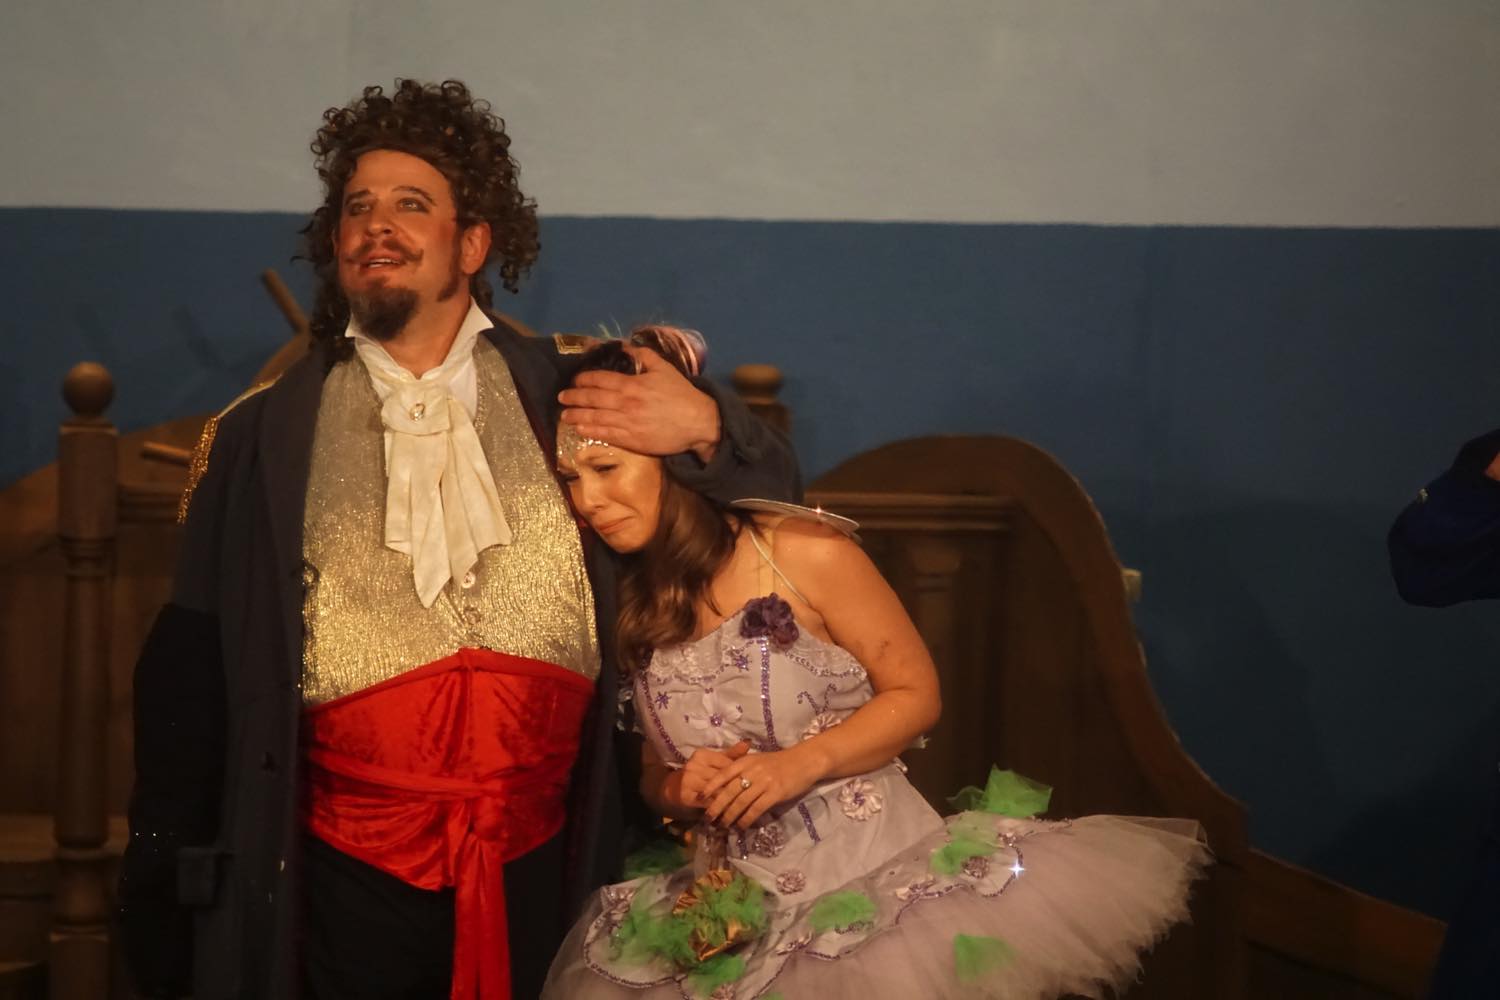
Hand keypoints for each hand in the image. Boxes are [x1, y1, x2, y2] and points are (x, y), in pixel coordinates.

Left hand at [559, 346, 720, 460]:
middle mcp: (625, 404)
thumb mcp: (664, 368)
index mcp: (632, 385)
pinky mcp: (631, 441)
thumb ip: (643, 355)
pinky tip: (580, 429)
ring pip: (595, 418)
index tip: (575, 380)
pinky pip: (605, 435)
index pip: (600, 380)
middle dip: (574, 398)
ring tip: (564, 415)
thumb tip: (625, 345)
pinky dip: (590, 431)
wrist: (698, 422)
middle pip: (592, 399)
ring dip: (576, 416)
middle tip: (561, 397)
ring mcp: (627, 423)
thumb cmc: (681, 394)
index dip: (584, 380)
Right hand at [665, 740, 751, 812]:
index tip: (753, 784)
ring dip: (731, 801)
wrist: (671, 791)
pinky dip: (720, 809)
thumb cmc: (696, 776)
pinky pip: (709, 803)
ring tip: (745, 808)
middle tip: (753, 797)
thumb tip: (747, 743)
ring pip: (717, 792)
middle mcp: (694, 765)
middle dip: (738, 789)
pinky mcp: (687, 796)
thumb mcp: (712, 763)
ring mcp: (689, 781)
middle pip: (723, 779)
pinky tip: (730, 814)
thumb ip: (730, 755)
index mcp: (702, 755)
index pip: (727, 765)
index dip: (741, 775)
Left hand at [700, 746, 823, 829]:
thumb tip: (725, 786)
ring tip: (722, 825)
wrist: (804, 761)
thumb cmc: (779, 762)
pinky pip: (756, 809)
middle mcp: (752, 771)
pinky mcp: (775, 793)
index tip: (700, 798)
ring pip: (741, 802)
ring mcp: (764, 782)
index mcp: (746, 761)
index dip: (710, 786)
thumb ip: (743, 769)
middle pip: (729, 791)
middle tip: (708, 818)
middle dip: (716, 806)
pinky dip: (747, 819)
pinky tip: (742, 826)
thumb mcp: (758, 760)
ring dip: (730, 816)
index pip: (723, 774)